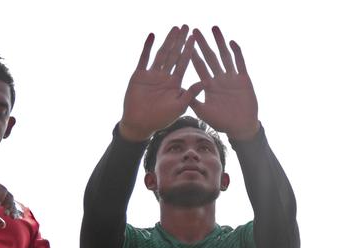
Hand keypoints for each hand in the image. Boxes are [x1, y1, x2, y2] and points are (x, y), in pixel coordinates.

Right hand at [120, 26, 200, 141]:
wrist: (141, 124)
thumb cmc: (161, 119)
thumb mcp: (179, 107)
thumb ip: (190, 94)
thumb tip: (205, 81)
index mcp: (175, 83)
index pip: (184, 63)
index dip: (189, 51)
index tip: (194, 38)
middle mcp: (165, 76)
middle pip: (174, 55)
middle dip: (180, 41)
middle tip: (186, 26)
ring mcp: (152, 75)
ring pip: (161, 54)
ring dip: (167, 41)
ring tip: (174, 28)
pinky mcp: (140, 75)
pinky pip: (144, 58)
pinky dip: (147, 47)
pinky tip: (152, 35)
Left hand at [189, 27, 259, 140]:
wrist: (241, 127)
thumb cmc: (222, 122)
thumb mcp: (204, 112)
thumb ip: (193, 101)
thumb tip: (178, 90)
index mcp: (208, 86)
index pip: (199, 67)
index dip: (193, 54)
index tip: (185, 42)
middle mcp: (219, 79)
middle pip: (210, 57)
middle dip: (203, 44)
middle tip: (195, 30)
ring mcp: (231, 78)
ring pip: (224, 56)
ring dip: (219, 42)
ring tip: (214, 28)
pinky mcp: (244, 79)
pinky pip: (240, 63)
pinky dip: (237, 53)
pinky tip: (231, 42)